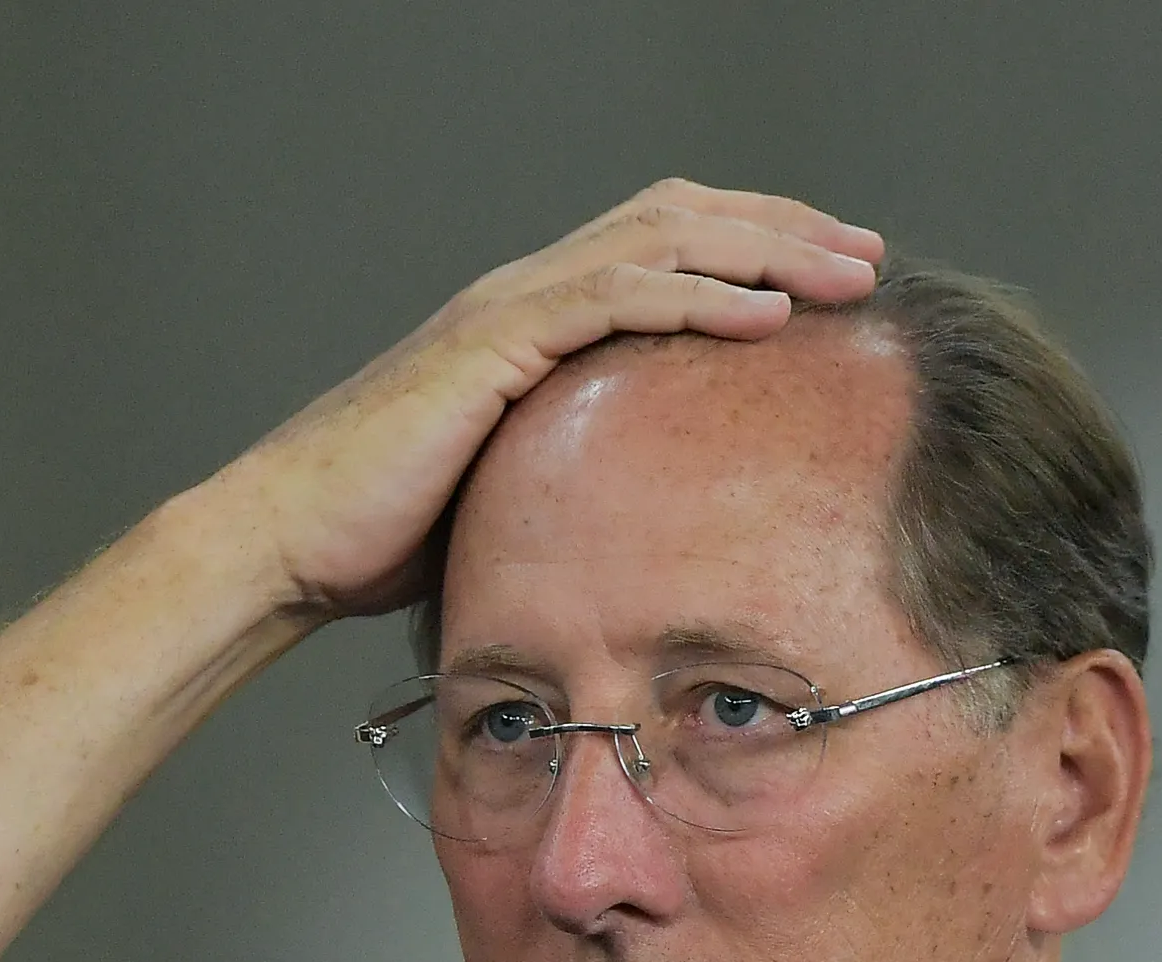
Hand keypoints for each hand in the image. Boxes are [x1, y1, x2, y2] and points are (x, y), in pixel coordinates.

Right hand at [216, 181, 883, 620]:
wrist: (291, 542)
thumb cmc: (390, 537)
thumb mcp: (521, 496)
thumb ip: (588, 480)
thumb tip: (664, 530)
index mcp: (538, 317)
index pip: (667, 244)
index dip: (757, 245)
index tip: (836, 275)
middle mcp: (528, 291)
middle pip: (682, 218)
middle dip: (785, 227)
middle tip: (870, 255)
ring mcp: (509, 309)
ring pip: (662, 241)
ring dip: (766, 249)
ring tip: (847, 272)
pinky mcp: (493, 344)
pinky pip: (615, 298)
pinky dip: (700, 298)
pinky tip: (767, 314)